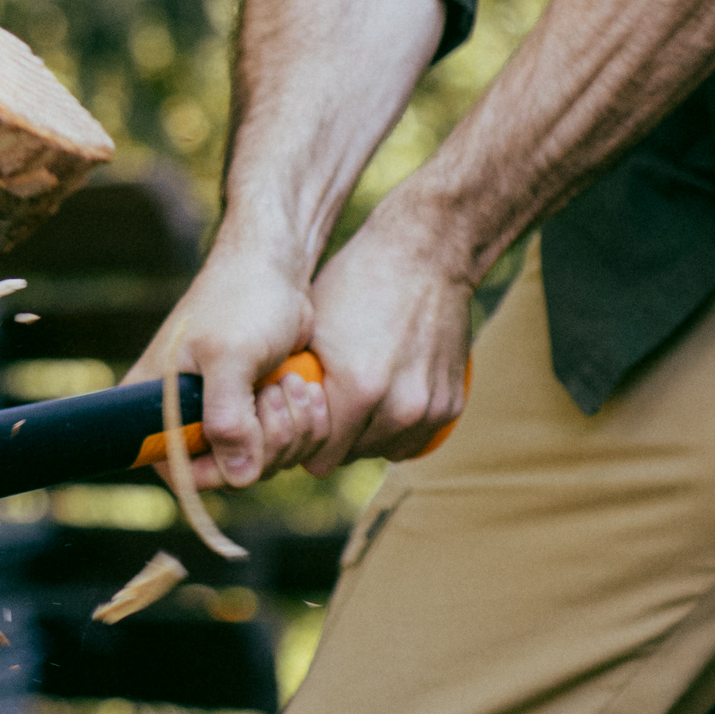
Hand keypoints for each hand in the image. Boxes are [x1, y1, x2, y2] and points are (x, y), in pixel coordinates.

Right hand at [127, 243, 323, 488]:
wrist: (275, 269)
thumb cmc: (243, 299)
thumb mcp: (230, 356)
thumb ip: (227, 419)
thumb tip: (237, 476)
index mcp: (157, 408)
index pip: (180, 472)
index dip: (219, 469)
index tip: (249, 433)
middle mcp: (185, 420)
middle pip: (230, 473)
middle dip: (268, 440)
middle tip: (276, 392)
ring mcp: (224, 418)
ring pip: (263, 463)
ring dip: (293, 429)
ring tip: (293, 383)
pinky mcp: (256, 413)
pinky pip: (285, 446)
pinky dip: (305, 424)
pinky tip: (306, 388)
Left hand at [296, 196, 472, 475]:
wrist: (424, 254)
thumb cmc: (355, 284)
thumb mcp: (309, 332)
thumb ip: (294, 385)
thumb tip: (264, 422)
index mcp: (359, 391)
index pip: (318, 460)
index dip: (302, 443)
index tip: (298, 421)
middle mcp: (398, 408)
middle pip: (350, 457)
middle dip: (333, 438)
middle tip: (325, 405)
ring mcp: (429, 409)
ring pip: (383, 451)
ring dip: (365, 435)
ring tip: (354, 398)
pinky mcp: (451, 405)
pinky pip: (414, 439)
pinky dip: (396, 427)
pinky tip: (382, 399)